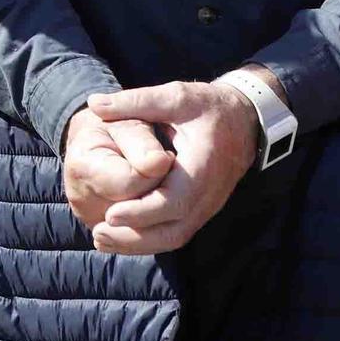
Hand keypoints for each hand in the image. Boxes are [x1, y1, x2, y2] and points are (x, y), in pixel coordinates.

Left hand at [83, 81, 257, 254]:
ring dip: (139, 244)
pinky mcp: (201, 209)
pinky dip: (149, 239)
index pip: (174, 202)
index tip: (110, 214)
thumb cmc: (208, 107)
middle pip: (174, 230)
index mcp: (203, 166)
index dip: (142, 212)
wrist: (245, 120)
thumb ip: (135, 101)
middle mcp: (208, 194)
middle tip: (98, 235)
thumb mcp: (175, 96)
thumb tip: (94, 103)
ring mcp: (208, 206)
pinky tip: (120, 237)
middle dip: (135, 237)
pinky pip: (177, 232)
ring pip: (175, 237)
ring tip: (101, 241)